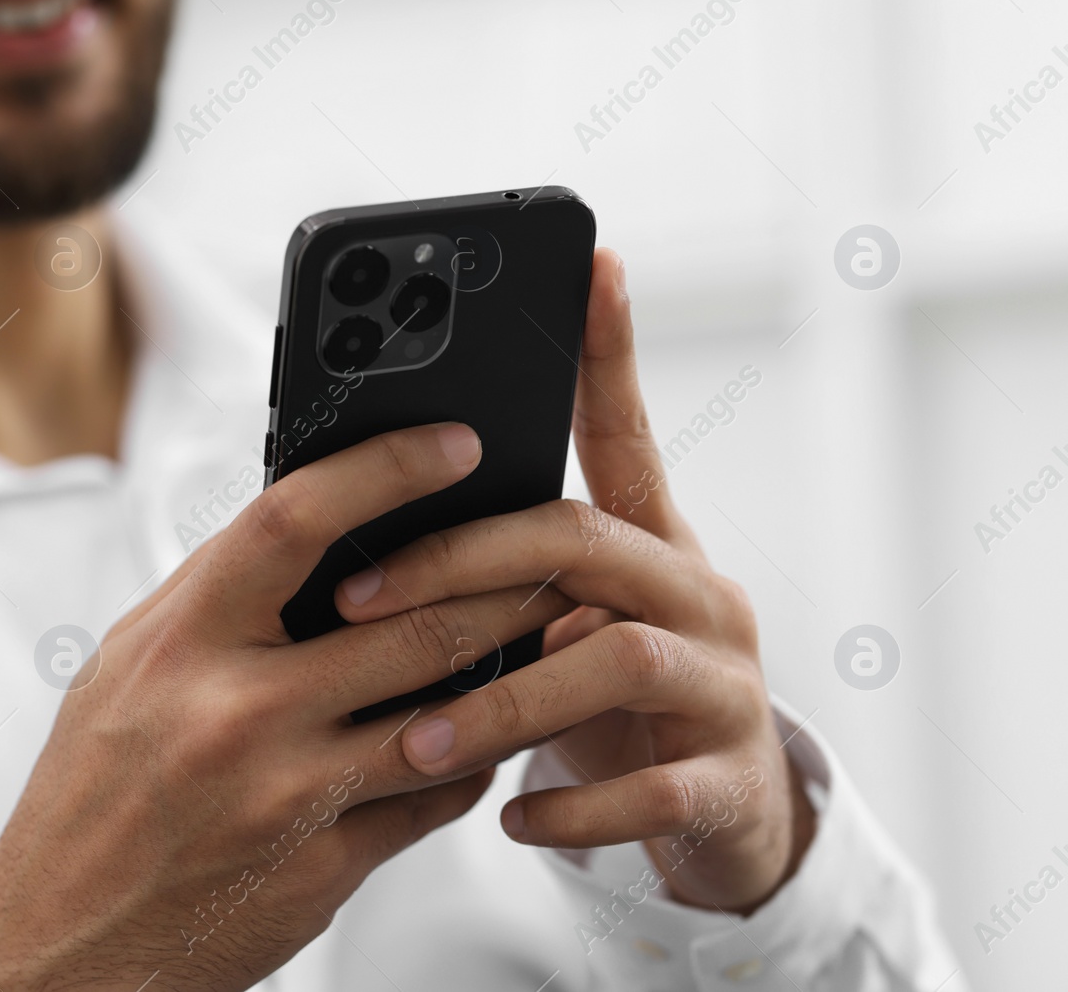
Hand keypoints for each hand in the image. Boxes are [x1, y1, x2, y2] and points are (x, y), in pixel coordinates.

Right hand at [0, 423, 533, 991]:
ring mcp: (286, 796)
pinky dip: (474, 757)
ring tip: (547, 635)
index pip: (295, 519)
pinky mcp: (325, 867)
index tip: (452, 444)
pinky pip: (436, 797)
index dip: (386, 469)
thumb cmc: (92, 792)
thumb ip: (220, 601)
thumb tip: (322, 533)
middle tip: (550, 551)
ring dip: (513, 672)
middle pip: (410, 623)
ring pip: (447, 714)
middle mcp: (234, 712)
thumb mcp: (129, 669)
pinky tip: (486, 732)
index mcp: (180, 641)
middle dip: (501, 582)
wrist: (64, 943)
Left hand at [333, 249, 815, 913]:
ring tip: (415, 742)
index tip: (591, 260)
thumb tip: (366, 518)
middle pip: (582, 540)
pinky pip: (651, 789)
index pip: (624, 432)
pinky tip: (508, 822)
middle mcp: (698, 595)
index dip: (610, 350)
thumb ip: (506, 571)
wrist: (725, 823)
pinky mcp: (730, 782)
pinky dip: (572, 808)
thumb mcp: (566, 624)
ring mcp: (725, 686)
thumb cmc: (611, 703)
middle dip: (459, 566)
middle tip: (352, 605)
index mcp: (648, 546)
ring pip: (617, 660)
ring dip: (504, 700)